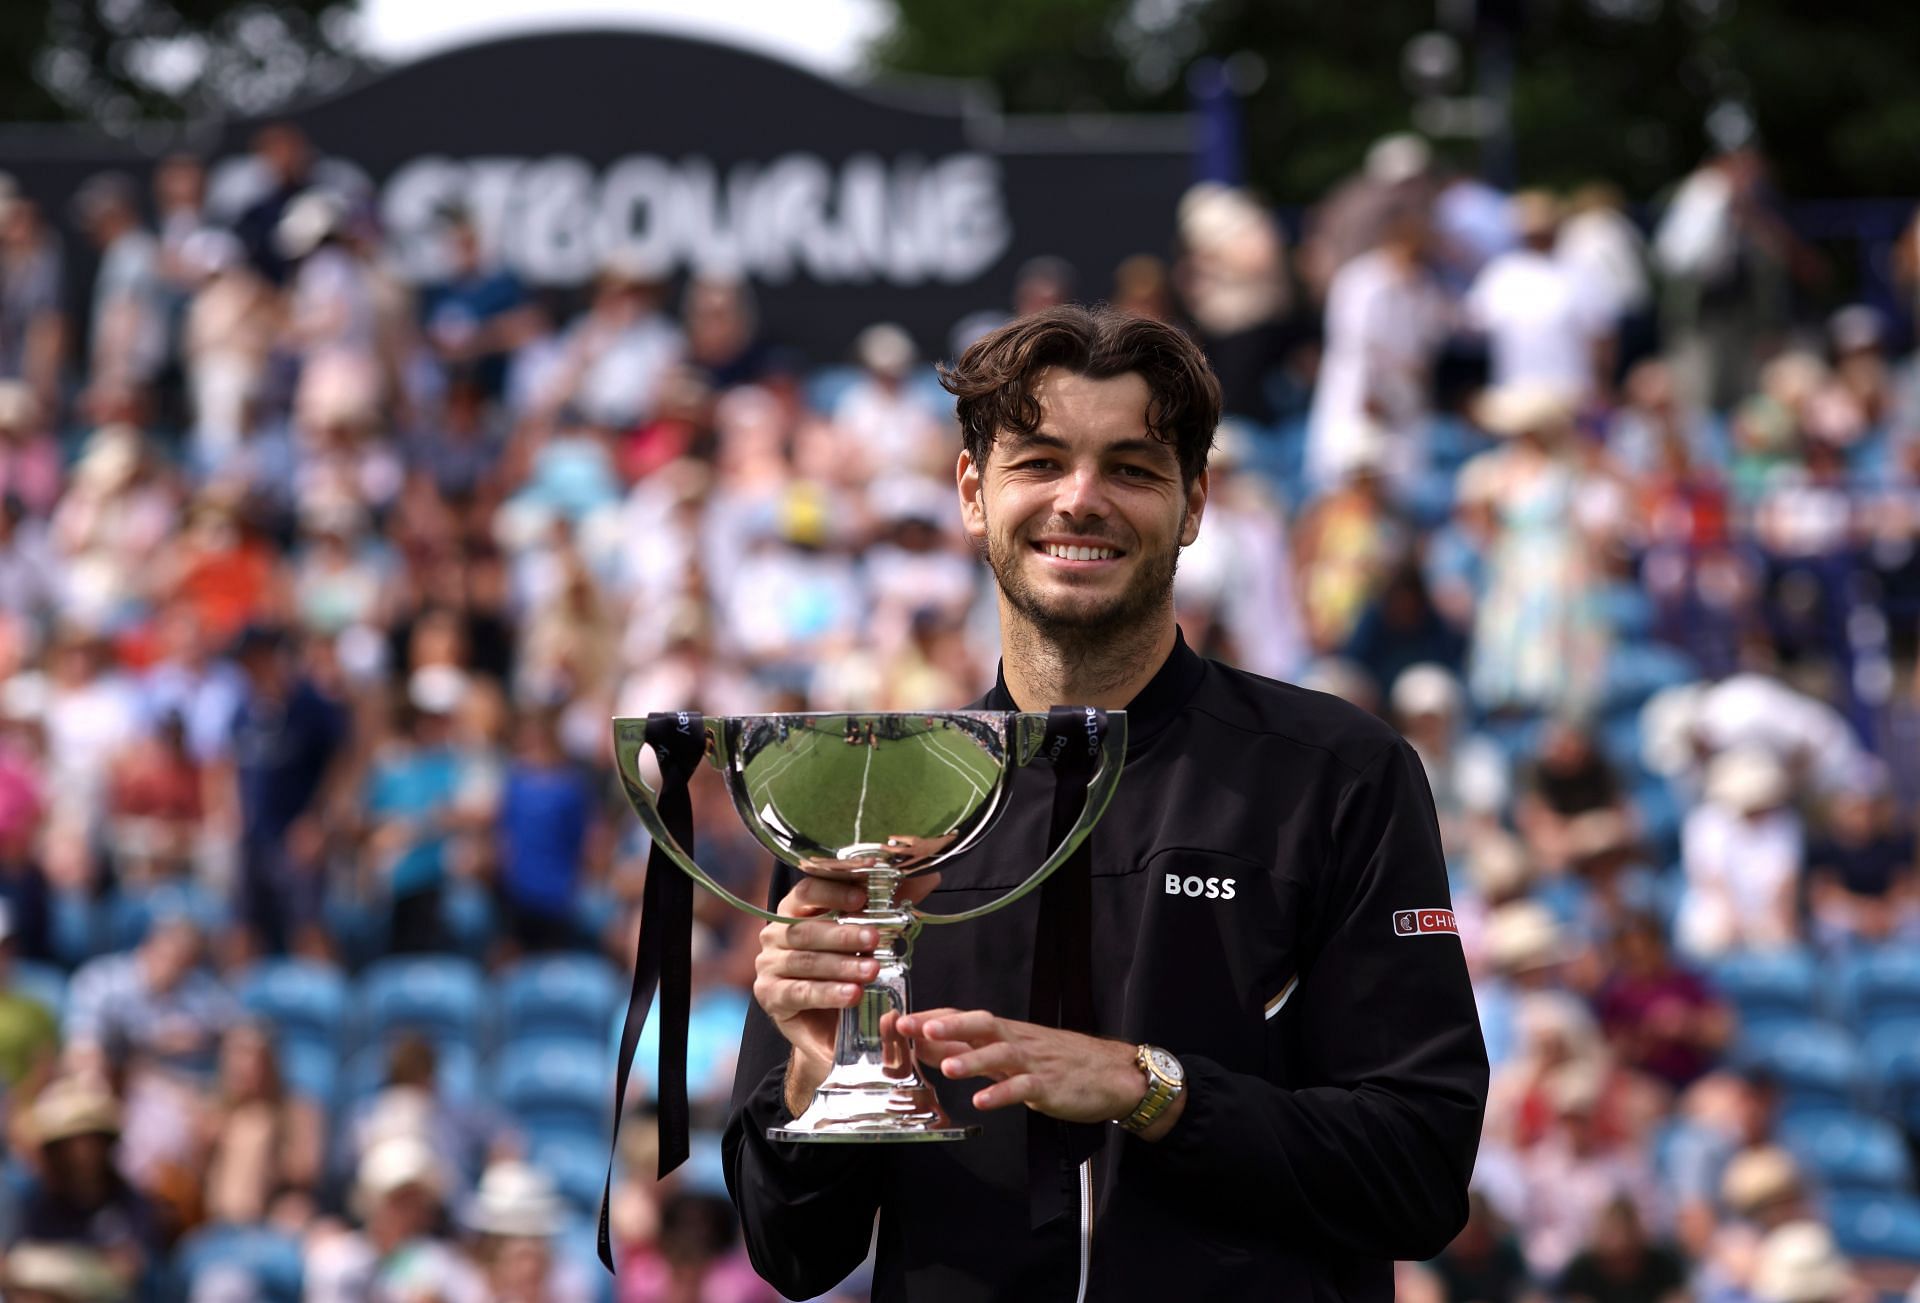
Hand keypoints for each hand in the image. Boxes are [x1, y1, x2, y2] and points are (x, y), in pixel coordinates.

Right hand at [753, 873, 941, 1111]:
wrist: (830, 1024)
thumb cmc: (846, 970)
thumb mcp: (870, 935)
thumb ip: (891, 905)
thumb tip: (929, 875)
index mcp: (795, 910)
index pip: (807, 891)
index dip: (833, 891)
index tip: (863, 895)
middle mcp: (776, 935)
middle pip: (807, 929)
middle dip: (843, 934)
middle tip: (874, 938)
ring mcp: (769, 966)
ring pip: (805, 961)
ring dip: (840, 965)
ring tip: (871, 971)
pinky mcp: (771, 996)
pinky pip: (799, 992)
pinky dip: (827, 992)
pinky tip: (852, 995)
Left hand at [894, 1008, 1153, 1129]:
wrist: (1113, 1074)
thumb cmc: (1063, 1062)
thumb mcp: (1017, 1053)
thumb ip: (978, 1053)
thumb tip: (937, 1050)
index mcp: (1008, 1032)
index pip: (966, 1018)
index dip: (935, 1017)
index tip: (902, 1018)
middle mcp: (1018, 1041)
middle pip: (980, 1025)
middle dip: (947, 1025)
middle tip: (916, 1027)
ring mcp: (1034, 1063)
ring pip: (1000, 1054)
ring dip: (972, 1060)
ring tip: (946, 1067)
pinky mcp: (1049, 1086)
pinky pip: (1023, 1088)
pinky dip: (1001, 1094)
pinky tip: (982, 1102)